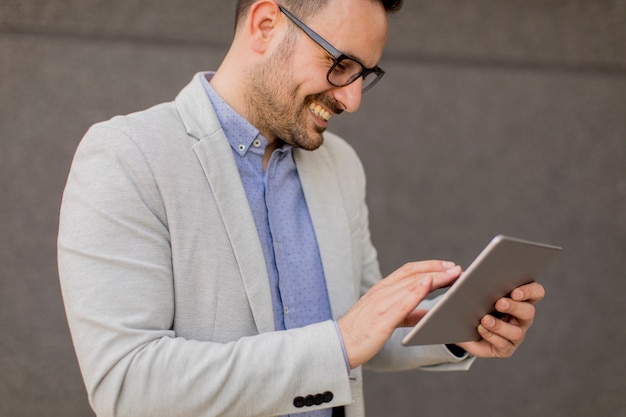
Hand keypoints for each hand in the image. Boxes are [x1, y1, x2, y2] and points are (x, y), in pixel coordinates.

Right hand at [338, 260, 461, 368]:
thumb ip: (408, 314)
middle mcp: (381, 292)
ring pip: (411, 284)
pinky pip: (403, 301)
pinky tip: (430, 283)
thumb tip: (430, 314)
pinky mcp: (382, 318)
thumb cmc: (361, 333)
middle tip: (457, 268)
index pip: (407, 271)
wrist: (338, 346)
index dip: (429, 266)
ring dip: (434, 276)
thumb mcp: (386, 319)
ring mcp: (381, 303)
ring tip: (453, 275)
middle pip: (412, 273)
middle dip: (436, 268)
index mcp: (381, 290)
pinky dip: (417, 290)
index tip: (447, 266)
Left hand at [456, 281, 545, 357]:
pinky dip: (491, 336)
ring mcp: (515, 334)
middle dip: (514, 307)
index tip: (515, 292)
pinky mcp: (506, 349)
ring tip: (485, 319)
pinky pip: (504, 344)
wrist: (461, 328)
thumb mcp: (471, 290)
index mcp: (520, 299)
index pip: (536, 292)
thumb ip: (472, 279)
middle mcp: (522, 317)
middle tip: (499, 303)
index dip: (530, 291)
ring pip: (517, 332)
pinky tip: (481, 329)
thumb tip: (462, 272)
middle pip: (529, 312)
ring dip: (500, 325)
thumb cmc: (471, 304)